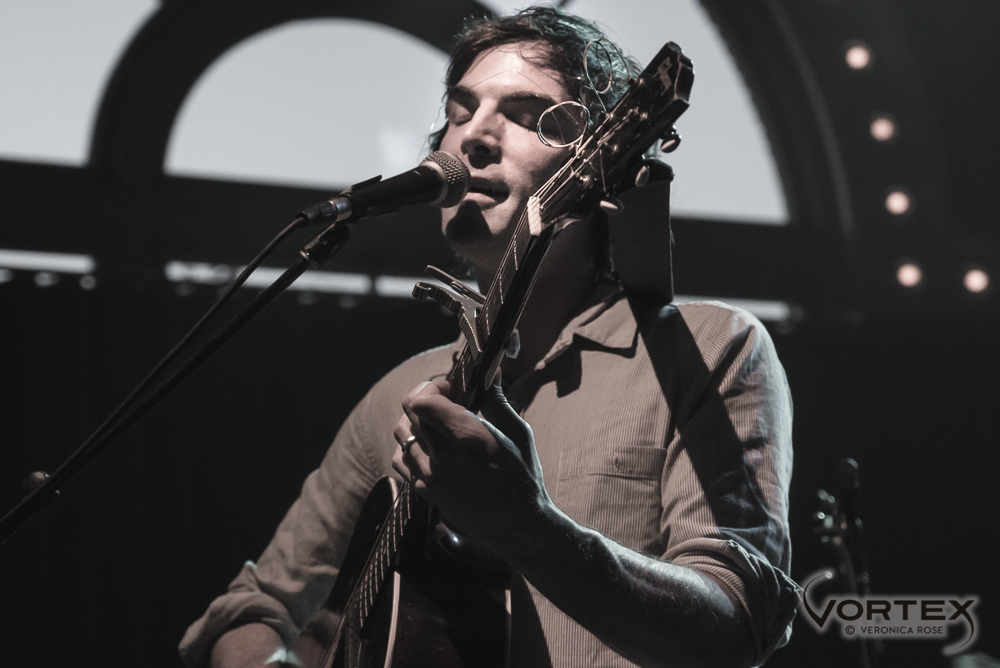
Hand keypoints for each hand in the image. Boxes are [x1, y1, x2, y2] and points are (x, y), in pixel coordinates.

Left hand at [391, 376, 550, 554]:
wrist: (518, 528)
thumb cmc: (523, 479)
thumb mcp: (519, 435)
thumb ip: (497, 401)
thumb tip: (491, 371)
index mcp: (468, 440)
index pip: (423, 403)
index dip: (433, 387)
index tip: (451, 387)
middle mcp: (443, 458)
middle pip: (409, 413)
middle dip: (425, 398)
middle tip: (446, 399)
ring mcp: (430, 477)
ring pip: (401, 434)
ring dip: (416, 420)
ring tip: (438, 422)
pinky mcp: (426, 492)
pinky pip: (402, 460)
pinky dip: (410, 446)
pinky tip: (431, 446)